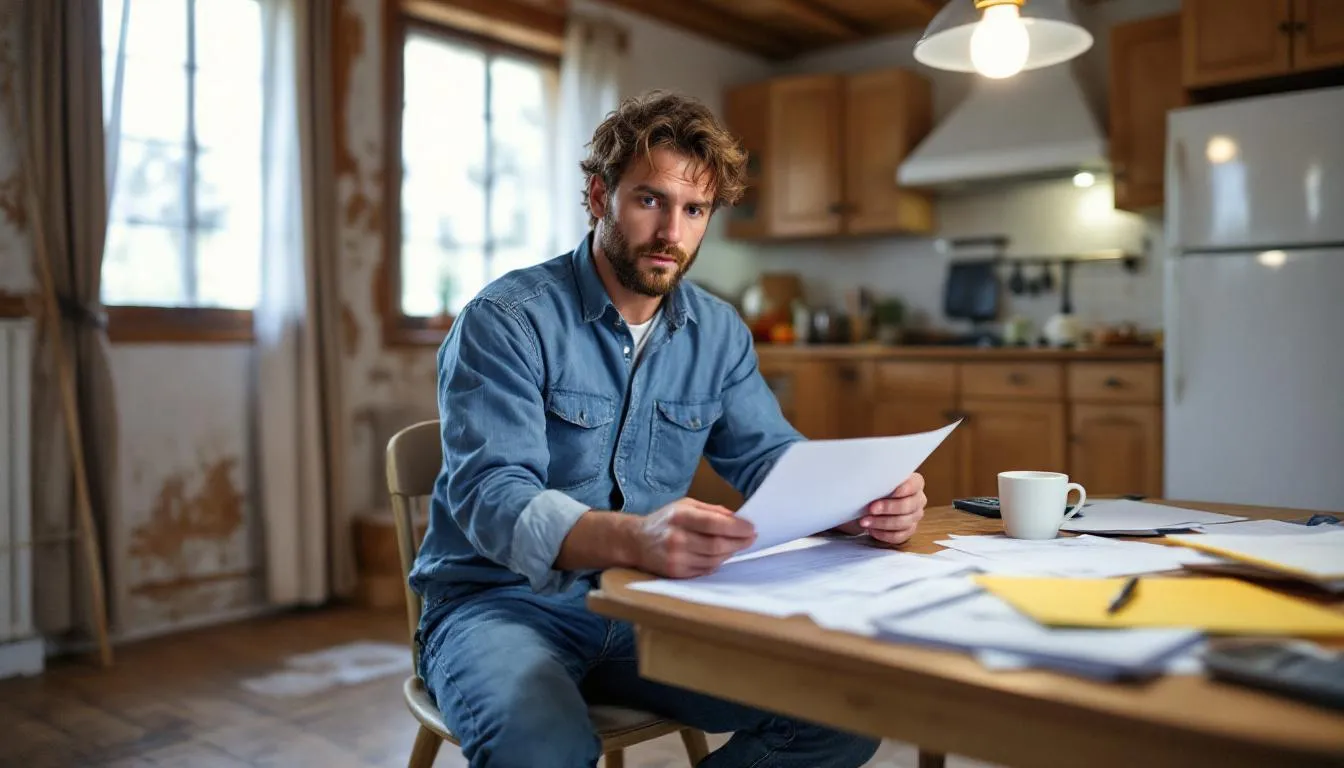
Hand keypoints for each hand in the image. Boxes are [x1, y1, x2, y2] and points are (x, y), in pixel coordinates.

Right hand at [633, 497, 755, 577]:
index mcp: (680, 516)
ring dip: (730, 553)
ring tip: (737, 545)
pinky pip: (705, 570)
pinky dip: (717, 562)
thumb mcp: (685, 505)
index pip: (714, 523)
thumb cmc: (664, 520)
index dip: (737, 528)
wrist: (635, 541)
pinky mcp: (676, 573)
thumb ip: (711, 510)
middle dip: (739, 542)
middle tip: (751, 538)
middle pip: (717, 545)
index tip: (752, 528)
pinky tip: (720, 555)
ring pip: (714, 560)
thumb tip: (737, 518)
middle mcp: (677, 538)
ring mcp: (676, 558)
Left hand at [838, 472, 926, 545]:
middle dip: (888, 508)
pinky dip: (884, 534)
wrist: (870, 503)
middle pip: (909, 505)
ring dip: (882, 523)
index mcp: (915, 483)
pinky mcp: (908, 530)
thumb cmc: (875, 487)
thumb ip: (879, 477)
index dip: (906, 488)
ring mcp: (915, 516)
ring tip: (864, 521)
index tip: (892, 492)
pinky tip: (872, 530)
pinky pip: (899, 536)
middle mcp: (918, 499)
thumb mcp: (877, 479)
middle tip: (870, 508)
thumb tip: (869, 476)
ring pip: (903, 522)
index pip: (916, 484)